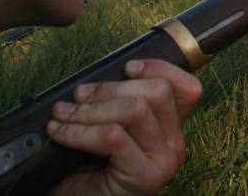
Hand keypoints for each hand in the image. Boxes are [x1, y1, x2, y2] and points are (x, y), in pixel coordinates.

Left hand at [45, 59, 201, 195]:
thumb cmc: (83, 165)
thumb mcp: (104, 122)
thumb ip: (114, 100)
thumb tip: (103, 71)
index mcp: (168, 129)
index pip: (187, 88)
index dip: (159, 69)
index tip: (127, 68)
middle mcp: (174, 146)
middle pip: (158, 92)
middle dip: (111, 87)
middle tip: (79, 95)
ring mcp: (163, 164)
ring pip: (135, 110)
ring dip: (90, 109)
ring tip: (62, 114)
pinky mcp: (145, 179)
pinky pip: (113, 137)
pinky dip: (80, 131)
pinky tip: (60, 132)